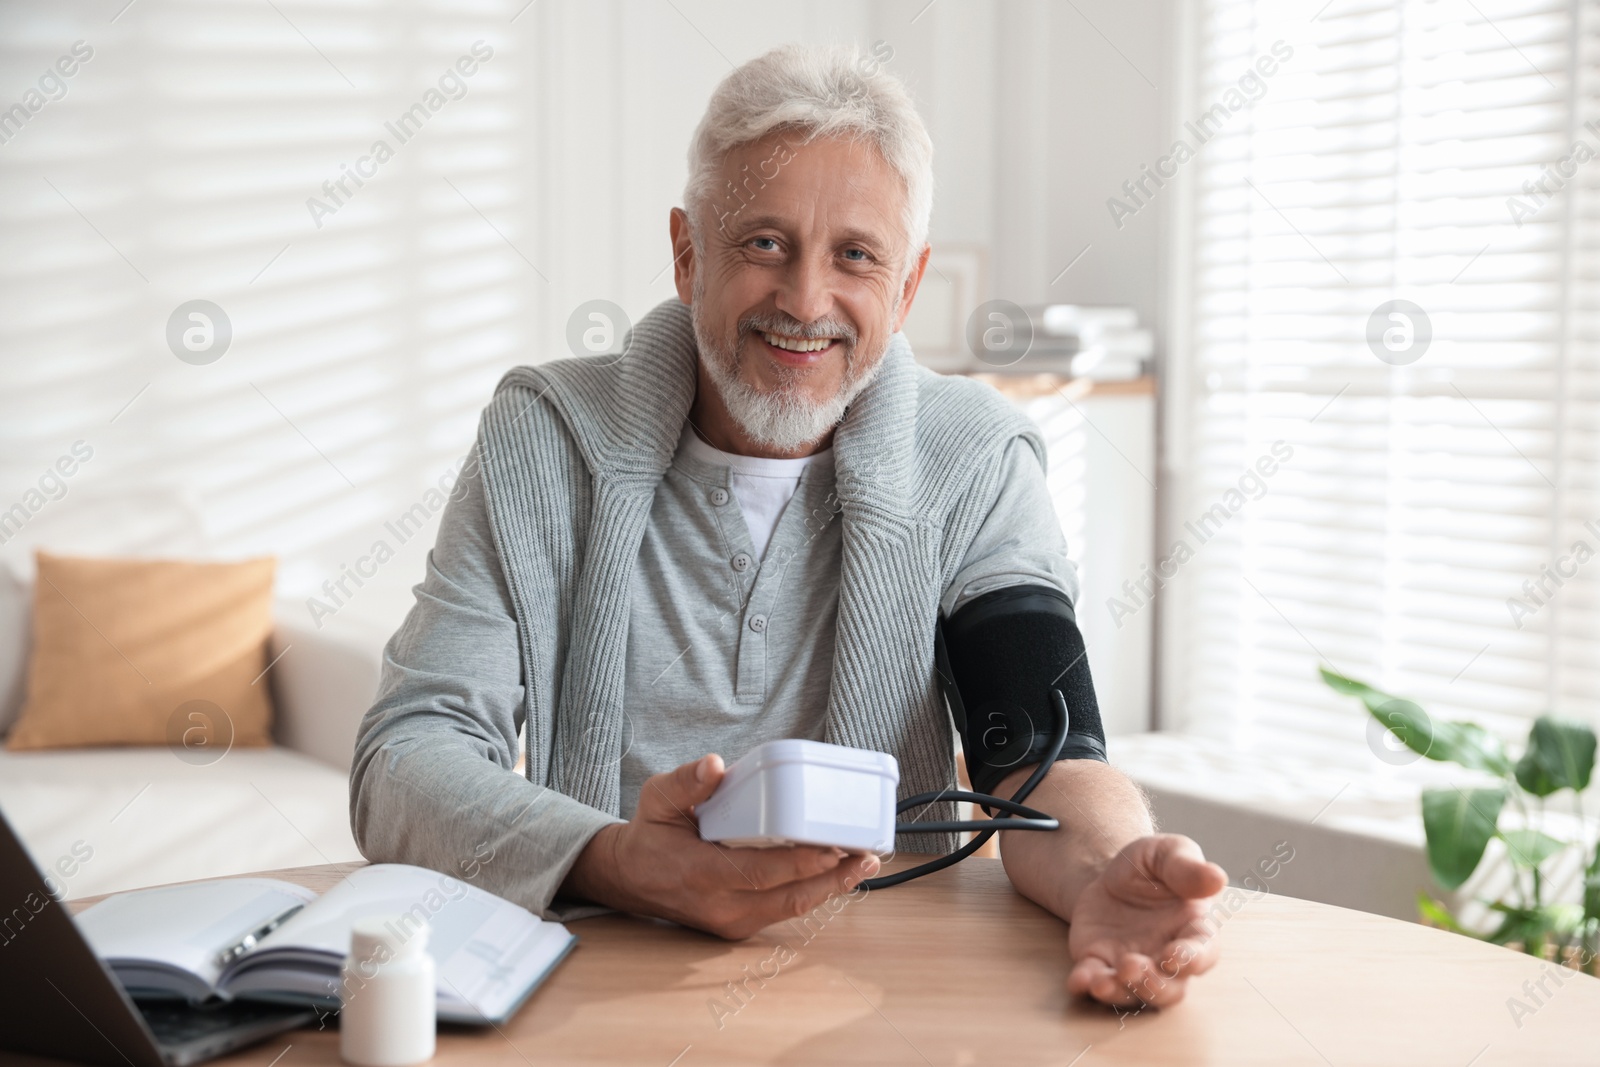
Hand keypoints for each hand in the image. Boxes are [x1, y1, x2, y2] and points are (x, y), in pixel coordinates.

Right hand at [561, 753, 879, 938]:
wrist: (629, 878)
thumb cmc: (650, 835)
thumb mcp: (658, 800)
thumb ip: (686, 783)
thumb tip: (715, 765)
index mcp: (702, 873)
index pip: (762, 873)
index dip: (803, 862)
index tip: (835, 846)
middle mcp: (721, 906)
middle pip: (789, 896)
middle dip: (833, 876)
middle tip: (867, 853)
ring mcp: (731, 921)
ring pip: (792, 908)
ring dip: (832, 887)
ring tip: (864, 863)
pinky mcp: (739, 926)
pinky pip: (783, 910)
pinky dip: (813, 892)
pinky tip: (837, 873)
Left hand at [1066, 834, 1227, 1008]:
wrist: (1109, 873)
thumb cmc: (1151, 866)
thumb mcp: (1167, 852)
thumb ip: (1187, 866)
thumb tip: (1216, 878)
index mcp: (1193, 930)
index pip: (1202, 952)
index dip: (1191, 959)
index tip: (1174, 956)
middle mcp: (1166, 957)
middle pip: (1170, 988)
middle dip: (1153, 985)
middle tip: (1132, 967)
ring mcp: (1133, 965)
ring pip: (1133, 994)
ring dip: (1119, 992)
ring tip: (1101, 982)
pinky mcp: (1101, 963)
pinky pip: (1094, 981)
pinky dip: (1086, 984)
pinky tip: (1078, 980)